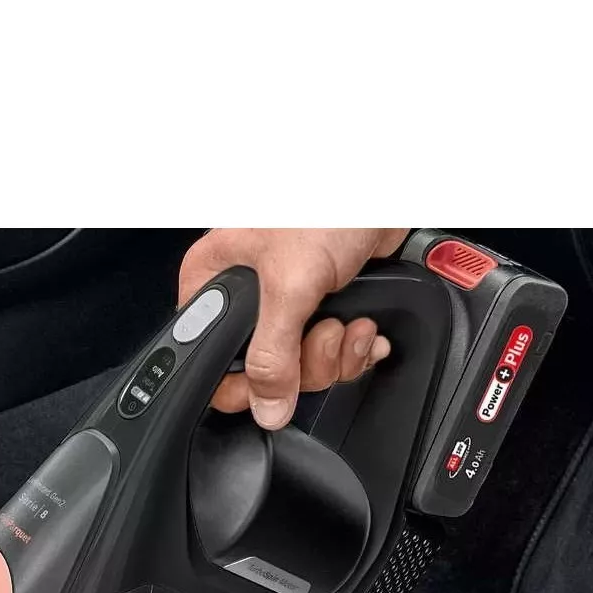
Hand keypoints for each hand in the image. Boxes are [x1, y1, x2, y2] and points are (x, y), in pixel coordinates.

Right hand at [178, 228, 409, 428]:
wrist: (381, 188)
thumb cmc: (326, 205)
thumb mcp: (289, 283)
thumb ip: (273, 352)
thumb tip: (266, 404)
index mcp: (216, 282)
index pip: (211, 360)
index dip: (244, 385)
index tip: (274, 389)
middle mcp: (248, 297)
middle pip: (264, 372)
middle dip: (307, 363)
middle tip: (324, 331)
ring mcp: (288, 303)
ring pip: (304, 367)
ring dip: (337, 354)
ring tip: (350, 322)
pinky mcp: (326, 304)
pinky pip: (334, 353)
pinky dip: (355, 347)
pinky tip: (365, 326)